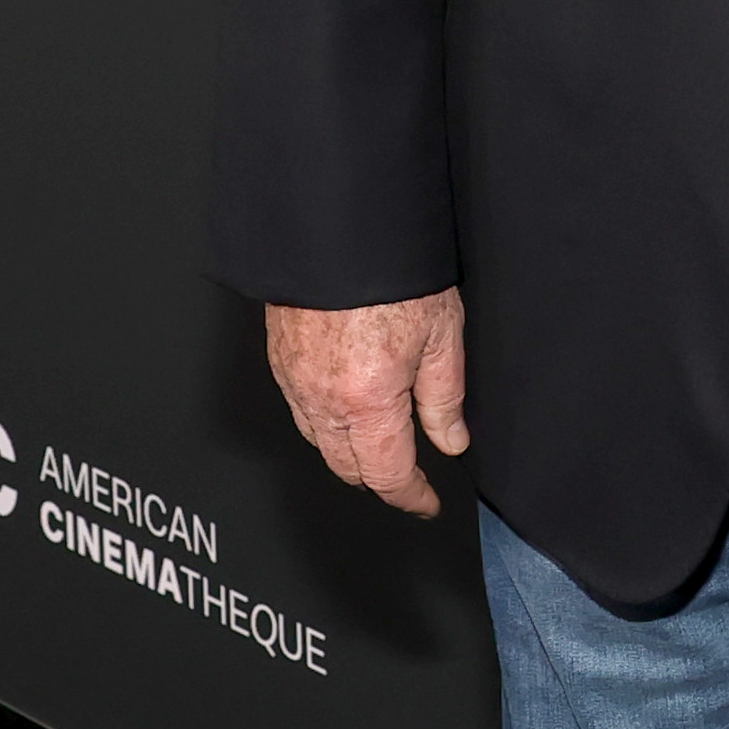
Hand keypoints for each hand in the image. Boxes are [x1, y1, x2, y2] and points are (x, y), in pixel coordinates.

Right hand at [266, 290, 470, 518]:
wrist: (336, 226)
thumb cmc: (391, 270)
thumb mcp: (442, 334)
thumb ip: (445, 398)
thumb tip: (450, 440)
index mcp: (367, 403)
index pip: (387, 475)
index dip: (411, 497)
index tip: (427, 503)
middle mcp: (322, 400)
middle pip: (346, 468)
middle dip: (378, 480)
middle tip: (407, 477)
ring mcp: (293, 381)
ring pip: (318, 442)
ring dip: (348, 453)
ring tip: (378, 444)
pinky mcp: (277, 359)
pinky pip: (298, 411)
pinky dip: (322, 423)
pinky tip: (343, 408)